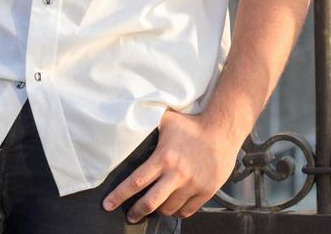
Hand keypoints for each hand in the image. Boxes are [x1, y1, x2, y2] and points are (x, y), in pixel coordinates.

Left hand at [101, 108, 241, 221]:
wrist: (223, 130)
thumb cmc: (194, 125)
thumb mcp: (168, 120)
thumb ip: (149, 122)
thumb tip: (130, 115)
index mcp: (163, 158)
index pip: (136, 181)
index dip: (119, 195)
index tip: (107, 204)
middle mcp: (177, 174)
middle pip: (150, 202)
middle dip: (136, 211)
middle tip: (130, 215)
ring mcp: (192, 185)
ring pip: (168, 209)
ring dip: (159, 210)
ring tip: (155, 206)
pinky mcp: (205, 192)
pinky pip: (187, 211)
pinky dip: (177, 212)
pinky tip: (173, 207)